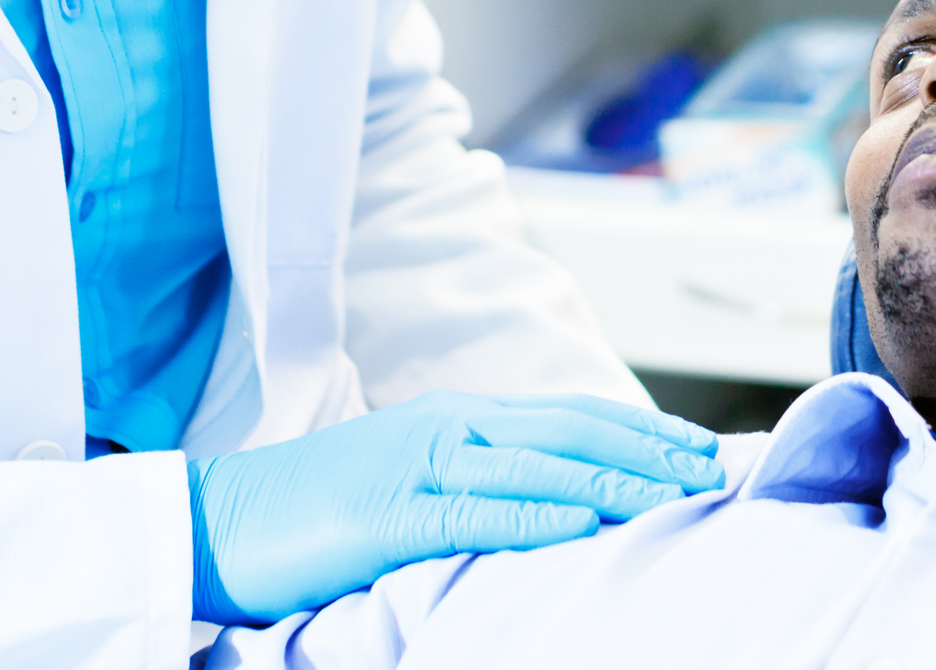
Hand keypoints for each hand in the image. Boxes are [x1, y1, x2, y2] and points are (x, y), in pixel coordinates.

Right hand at [187, 391, 722, 623]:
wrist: (220, 520)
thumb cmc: (320, 509)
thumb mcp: (413, 478)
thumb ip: (480, 475)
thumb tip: (560, 493)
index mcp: (457, 417)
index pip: (571, 415)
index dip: (642, 428)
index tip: (701, 449)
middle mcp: (448, 427)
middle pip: (570, 430)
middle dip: (650, 449)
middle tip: (714, 469)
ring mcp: (417, 466)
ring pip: (537, 464)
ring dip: (615, 478)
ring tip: (675, 494)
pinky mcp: (388, 513)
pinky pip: (475, 512)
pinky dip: (536, 513)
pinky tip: (584, 521)